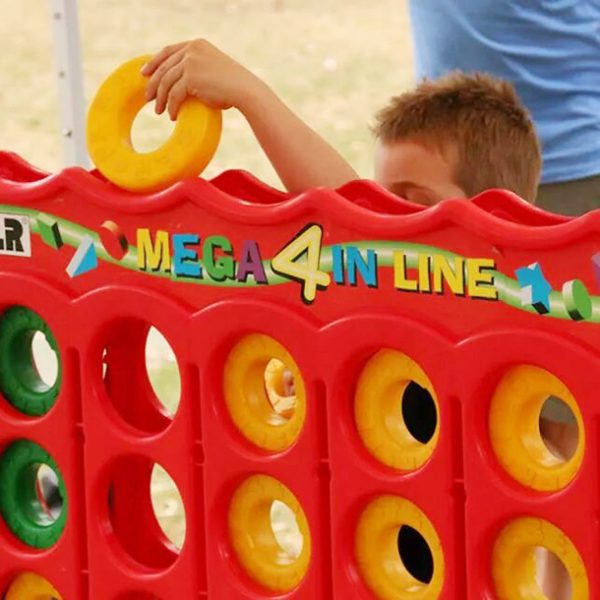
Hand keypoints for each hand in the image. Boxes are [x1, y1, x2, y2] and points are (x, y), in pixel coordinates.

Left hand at [141, 39, 262, 119]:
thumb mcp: (213, 70)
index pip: (168, 51)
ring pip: (166, 82)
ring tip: (158, 111)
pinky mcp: (191, 78)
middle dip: (153, 84)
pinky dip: (171, 106)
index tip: (144, 73)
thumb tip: (181, 84)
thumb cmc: (233, 86)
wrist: (245, 90)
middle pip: (163, 67)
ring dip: (160, 98)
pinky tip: (172, 116)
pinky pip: (174, 94)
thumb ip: (196, 69)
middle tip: (147, 97)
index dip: (154, 62)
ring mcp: (190, 62)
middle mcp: (192, 50)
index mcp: (197, 45)